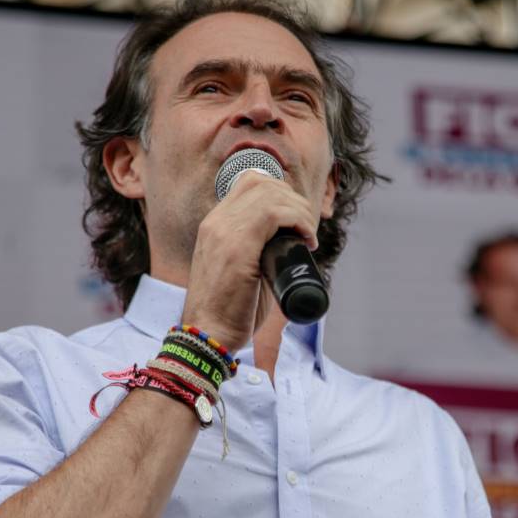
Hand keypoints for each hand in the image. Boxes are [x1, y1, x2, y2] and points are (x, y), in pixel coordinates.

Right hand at [181, 170, 319, 351]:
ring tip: (308, 236)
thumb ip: (256, 248)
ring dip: (299, 210)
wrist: (209, 336)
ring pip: (271, 194)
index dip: (280, 192)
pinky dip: (298, 221)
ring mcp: (224, 232)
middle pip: (263, 182)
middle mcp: (215, 221)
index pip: (249, 181)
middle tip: (306, 229)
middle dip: (294, 200)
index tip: (296, 219)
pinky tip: (306, 239)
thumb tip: (289, 240)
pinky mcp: (237, 247)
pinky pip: (274, 213)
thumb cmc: (230, 310)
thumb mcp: (240, 268)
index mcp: (214, 224)